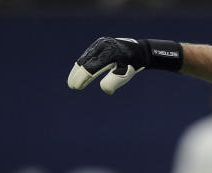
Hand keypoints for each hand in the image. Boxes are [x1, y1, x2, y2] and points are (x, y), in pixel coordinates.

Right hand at [67, 37, 182, 94]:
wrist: (140, 51)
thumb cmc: (133, 64)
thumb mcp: (125, 74)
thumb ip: (114, 81)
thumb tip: (104, 90)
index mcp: (107, 53)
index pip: (90, 68)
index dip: (82, 79)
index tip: (76, 87)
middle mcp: (101, 45)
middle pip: (84, 62)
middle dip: (77, 75)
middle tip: (72, 86)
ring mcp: (99, 43)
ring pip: (85, 58)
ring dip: (78, 69)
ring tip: (73, 80)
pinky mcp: (99, 43)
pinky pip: (88, 55)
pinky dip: (83, 63)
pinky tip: (80, 71)